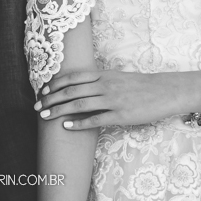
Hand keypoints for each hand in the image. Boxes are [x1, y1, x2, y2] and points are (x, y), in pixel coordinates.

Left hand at [35, 69, 182, 130]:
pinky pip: (95, 119)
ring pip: (79, 104)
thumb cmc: (140, 85)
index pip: (73, 77)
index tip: (43, 91)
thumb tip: (82, 85)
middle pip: (71, 91)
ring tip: (46, 117)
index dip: (55, 84)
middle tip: (37, 107)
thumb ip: (100, 80)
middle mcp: (104, 85)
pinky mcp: (120, 115)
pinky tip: (67, 126)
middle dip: (51, 99)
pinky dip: (79, 123)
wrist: (163, 91)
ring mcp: (112, 100)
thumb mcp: (117, 76)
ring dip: (60, 110)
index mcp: (103, 75)